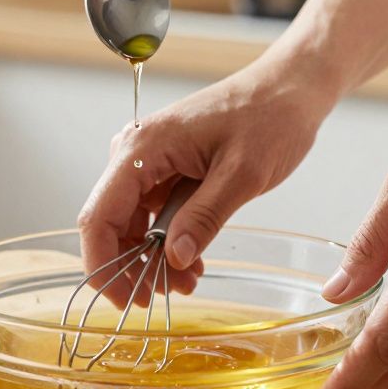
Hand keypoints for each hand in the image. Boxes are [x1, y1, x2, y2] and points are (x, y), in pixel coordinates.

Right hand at [78, 51, 338, 307]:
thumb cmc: (269, 117)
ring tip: (188, 281)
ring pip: (130, 224)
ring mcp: (148, 161)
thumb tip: (173, 259)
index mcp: (143, 148)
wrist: (288, 89)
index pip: (99, 215)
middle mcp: (135, 152)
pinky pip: (151, 214)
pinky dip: (165, 242)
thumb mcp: (242, 174)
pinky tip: (190, 261)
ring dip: (151, 259)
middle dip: (132, 267)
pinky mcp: (164, 169)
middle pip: (110, 224)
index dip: (104, 265)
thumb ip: (204, 218)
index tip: (126, 300)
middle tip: (168, 295)